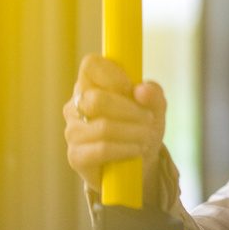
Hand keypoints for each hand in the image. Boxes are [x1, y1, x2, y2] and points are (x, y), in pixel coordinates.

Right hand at [62, 54, 166, 190]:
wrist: (138, 164)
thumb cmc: (141, 127)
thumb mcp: (155, 108)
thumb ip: (154, 94)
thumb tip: (141, 90)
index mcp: (91, 84)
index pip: (91, 65)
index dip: (114, 74)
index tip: (133, 89)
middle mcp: (76, 105)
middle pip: (97, 99)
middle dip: (130, 110)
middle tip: (148, 120)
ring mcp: (73, 131)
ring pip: (103, 127)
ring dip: (133, 133)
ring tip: (146, 137)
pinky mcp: (75, 156)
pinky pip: (102, 149)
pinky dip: (125, 149)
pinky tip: (136, 151)